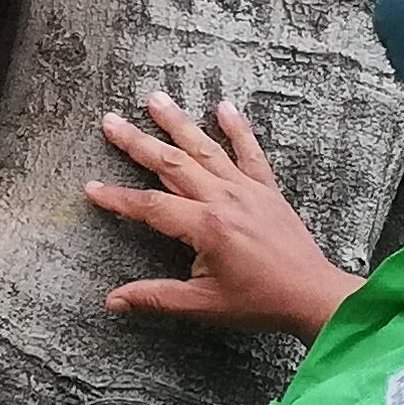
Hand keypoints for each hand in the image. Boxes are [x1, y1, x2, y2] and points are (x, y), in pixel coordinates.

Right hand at [86, 93, 360, 341]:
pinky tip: (223, 105)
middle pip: (172, 164)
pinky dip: (237, 127)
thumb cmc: (260, 302)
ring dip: (178, 122)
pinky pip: (250, 151)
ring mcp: (247, 189)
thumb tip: (113, 301)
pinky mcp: (266, 189)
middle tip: (110, 121)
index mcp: (205, 226)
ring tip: (155, 99)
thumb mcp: (203, 305)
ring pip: (205, 148)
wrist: (312, 295)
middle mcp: (224, 199)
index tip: (92, 188)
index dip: (118, 199)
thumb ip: (156, 298)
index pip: (151, 206)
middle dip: (137, 142)